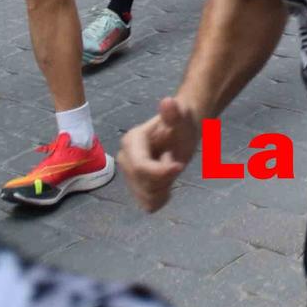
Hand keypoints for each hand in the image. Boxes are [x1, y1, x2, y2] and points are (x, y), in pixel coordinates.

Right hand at [119, 96, 199, 212]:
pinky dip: (161, 197)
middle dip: (164, 179)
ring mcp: (127, 174)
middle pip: (144, 184)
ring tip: (169, 169)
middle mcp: (124, 159)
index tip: (180, 165)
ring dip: (164, 187)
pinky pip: (148, 204)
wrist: (182, 132)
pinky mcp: (134, 187)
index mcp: (131, 141)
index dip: (162, 172)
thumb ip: (174, 114)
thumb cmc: (182, 124)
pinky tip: (167, 183)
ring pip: (146, 197)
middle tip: (175, 163)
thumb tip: (168, 102)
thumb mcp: (182, 118)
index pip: (141, 168)